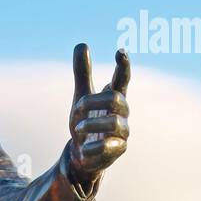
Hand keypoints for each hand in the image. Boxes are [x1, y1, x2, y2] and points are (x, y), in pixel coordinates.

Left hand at [69, 43, 129, 181]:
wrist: (82, 156)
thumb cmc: (85, 124)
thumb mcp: (80, 98)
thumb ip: (82, 74)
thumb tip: (82, 44)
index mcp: (114, 97)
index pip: (122, 79)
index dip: (123, 66)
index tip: (120, 52)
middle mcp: (122, 113)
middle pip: (115, 99)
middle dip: (93, 102)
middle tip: (77, 107)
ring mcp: (122, 132)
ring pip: (114, 123)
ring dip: (92, 124)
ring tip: (77, 129)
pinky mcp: (118, 150)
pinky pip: (107, 147)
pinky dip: (92, 146)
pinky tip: (83, 147)